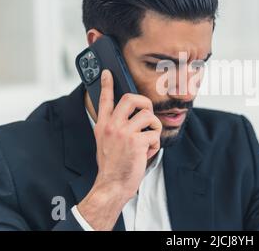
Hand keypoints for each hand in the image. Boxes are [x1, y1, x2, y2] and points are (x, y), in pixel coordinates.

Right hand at [77, 69, 161, 229]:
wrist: (112, 185)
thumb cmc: (112, 164)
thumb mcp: (104, 142)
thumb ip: (113, 127)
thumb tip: (130, 116)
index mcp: (103, 125)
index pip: (104, 99)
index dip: (106, 84)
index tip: (107, 73)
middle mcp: (112, 126)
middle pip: (131, 99)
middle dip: (145, 103)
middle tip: (147, 114)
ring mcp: (124, 133)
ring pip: (149, 117)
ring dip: (154, 129)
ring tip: (148, 141)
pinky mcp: (137, 142)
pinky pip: (155, 134)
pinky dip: (155, 145)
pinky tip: (147, 152)